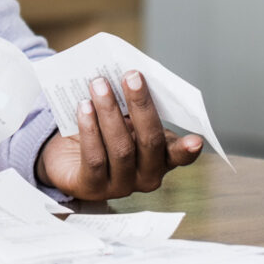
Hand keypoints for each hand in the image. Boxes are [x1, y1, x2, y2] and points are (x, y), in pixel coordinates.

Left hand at [35, 70, 202, 200]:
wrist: (68, 157)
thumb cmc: (105, 132)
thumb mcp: (125, 118)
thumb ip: (132, 104)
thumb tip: (130, 75)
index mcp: (162, 157)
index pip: (179, 154)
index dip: (187, 150)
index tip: (196, 140)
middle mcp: (147, 175)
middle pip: (149, 142)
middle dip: (140, 105)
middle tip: (131, 76)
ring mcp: (121, 185)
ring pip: (121, 148)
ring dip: (109, 111)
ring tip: (99, 84)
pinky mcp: (92, 187)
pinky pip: (94, 158)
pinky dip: (90, 130)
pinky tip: (84, 107)